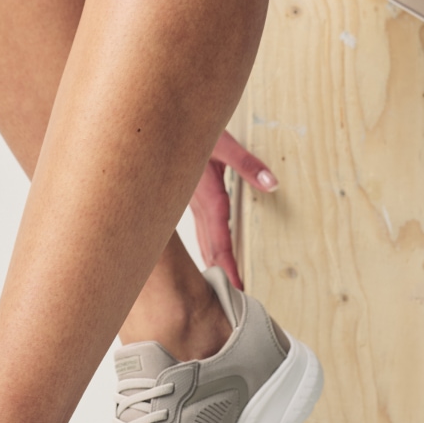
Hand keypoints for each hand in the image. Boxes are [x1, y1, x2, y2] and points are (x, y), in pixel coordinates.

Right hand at [190, 130, 277, 289]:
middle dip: (222, 272)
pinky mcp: (186, 196)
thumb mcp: (222, 144)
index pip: (220, 243)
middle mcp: (197, 206)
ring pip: (201, 240)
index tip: (237, 287)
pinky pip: (197, 227)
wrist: (151, 127)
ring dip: (212, 260)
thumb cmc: (184, 130)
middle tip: (233, 295)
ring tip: (220, 280)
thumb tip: (272, 185)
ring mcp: (190, 203)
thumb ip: (247, 165)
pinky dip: (204, 243)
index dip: (229, 266)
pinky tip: (205, 247)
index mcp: (207, 199)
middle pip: (210, 248)